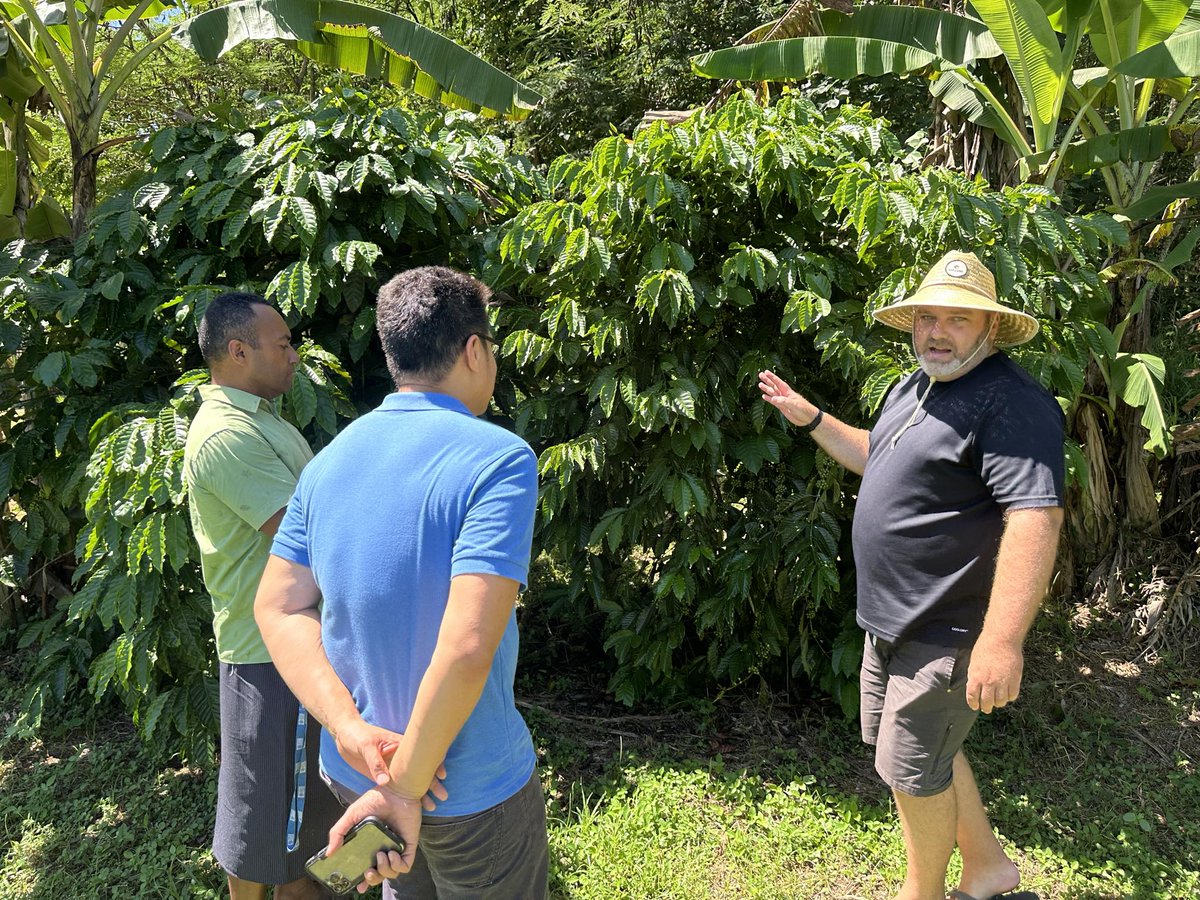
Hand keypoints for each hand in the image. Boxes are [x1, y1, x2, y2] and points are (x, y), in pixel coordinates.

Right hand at [324, 787, 424, 892]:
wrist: (397, 790)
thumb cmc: (376, 800)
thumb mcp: (352, 815)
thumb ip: (338, 832)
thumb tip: (329, 853)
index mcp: (370, 845)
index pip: (366, 867)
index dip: (362, 880)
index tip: (357, 885)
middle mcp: (383, 849)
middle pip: (379, 875)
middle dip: (373, 880)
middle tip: (368, 873)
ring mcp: (396, 848)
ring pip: (391, 873)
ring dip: (384, 870)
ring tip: (381, 856)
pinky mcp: (408, 846)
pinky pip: (405, 866)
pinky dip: (397, 865)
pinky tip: (391, 855)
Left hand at [332, 718, 448, 809]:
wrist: (344, 737)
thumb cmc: (357, 735)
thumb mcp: (366, 746)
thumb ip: (375, 763)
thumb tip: (386, 781)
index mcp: (400, 746)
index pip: (422, 755)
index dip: (433, 764)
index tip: (441, 775)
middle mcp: (400, 758)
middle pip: (420, 771)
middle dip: (433, 783)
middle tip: (442, 796)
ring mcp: (393, 768)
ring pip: (411, 782)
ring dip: (422, 792)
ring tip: (431, 806)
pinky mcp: (384, 776)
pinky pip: (398, 787)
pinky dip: (407, 795)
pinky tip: (414, 805)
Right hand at [758, 370, 819, 428]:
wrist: (808, 418)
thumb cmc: (804, 410)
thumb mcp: (794, 405)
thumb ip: (784, 401)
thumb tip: (774, 398)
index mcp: (788, 392)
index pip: (779, 383)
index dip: (772, 377)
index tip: (766, 372)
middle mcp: (785, 395)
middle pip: (774, 386)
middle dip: (768, 380)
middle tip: (760, 374)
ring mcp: (783, 401)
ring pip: (773, 393)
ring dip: (767, 389)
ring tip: (760, 384)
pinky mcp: (782, 407)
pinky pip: (773, 402)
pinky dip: (768, 399)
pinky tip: (764, 396)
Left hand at [966, 635, 1023, 713]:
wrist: (1001, 639)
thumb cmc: (985, 648)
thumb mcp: (974, 663)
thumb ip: (973, 677)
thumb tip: (973, 689)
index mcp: (976, 677)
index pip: (972, 697)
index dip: (974, 704)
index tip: (975, 706)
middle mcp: (989, 682)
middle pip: (987, 703)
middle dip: (986, 707)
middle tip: (987, 708)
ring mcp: (1003, 682)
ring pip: (1001, 702)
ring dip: (998, 703)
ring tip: (998, 700)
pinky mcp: (1015, 680)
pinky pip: (1012, 695)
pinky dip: (1009, 697)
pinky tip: (1007, 693)